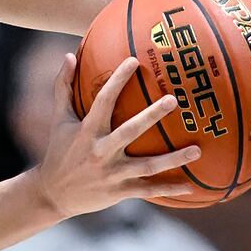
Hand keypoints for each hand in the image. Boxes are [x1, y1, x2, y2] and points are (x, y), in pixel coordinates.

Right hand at [30, 53, 199, 216]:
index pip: (102, 102)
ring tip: (198, 149)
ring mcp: (111, 174)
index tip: (134, 61)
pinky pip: (147, 190)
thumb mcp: (58, 121)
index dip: (117, 81)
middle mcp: (99, 152)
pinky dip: (169, 189)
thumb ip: (63, 88)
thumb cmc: (58, 152)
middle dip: (151, 116)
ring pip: (146, 166)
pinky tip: (190, 187)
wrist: (51, 195)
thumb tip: (68, 55)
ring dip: (172, 159)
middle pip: (129, 132)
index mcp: (86, 132)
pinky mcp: (118, 191)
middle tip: (174, 100)